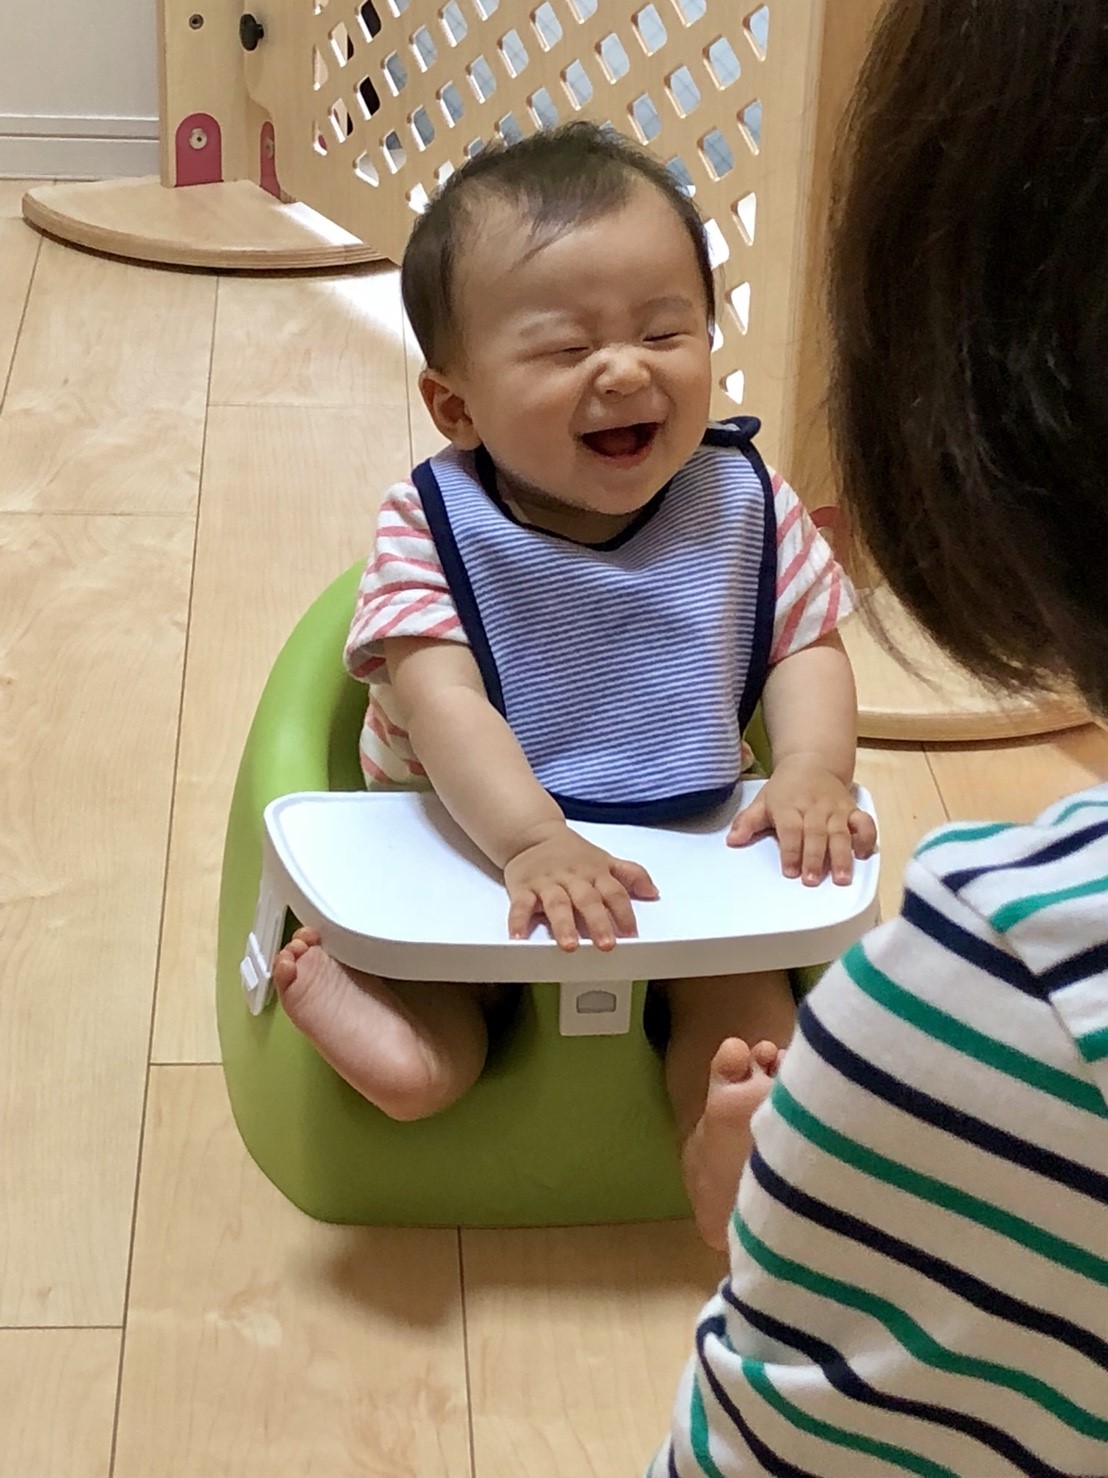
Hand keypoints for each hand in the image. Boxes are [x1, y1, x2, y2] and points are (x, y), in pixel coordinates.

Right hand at [503, 824, 658, 950]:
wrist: (532, 834)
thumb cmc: (573, 854)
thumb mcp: (604, 860)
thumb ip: (631, 874)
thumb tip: (654, 893)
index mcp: (595, 873)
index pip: (614, 892)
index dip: (624, 912)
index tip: (631, 933)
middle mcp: (573, 879)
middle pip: (587, 900)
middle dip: (598, 922)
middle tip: (606, 945)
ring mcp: (547, 883)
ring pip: (557, 904)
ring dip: (563, 925)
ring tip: (568, 946)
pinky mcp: (523, 889)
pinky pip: (520, 905)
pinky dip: (517, 921)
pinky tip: (518, 938)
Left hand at [727, 760, 877, 884]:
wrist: (812, 762)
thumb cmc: (785, 789)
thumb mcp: (762, 801)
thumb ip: (748, 822)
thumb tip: (732, 841)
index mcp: (789, 806)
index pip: (791, 830)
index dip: (791, 851)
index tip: (790, 872)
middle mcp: (814, 807)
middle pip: (816, 834)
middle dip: (815, 858)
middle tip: (813, 881)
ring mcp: (836, 809)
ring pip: (841, 832)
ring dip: (842, 855)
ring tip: (842, 878)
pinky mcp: (853, 809)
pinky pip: (864, 823)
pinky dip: (867, 838)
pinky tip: (864, 855)